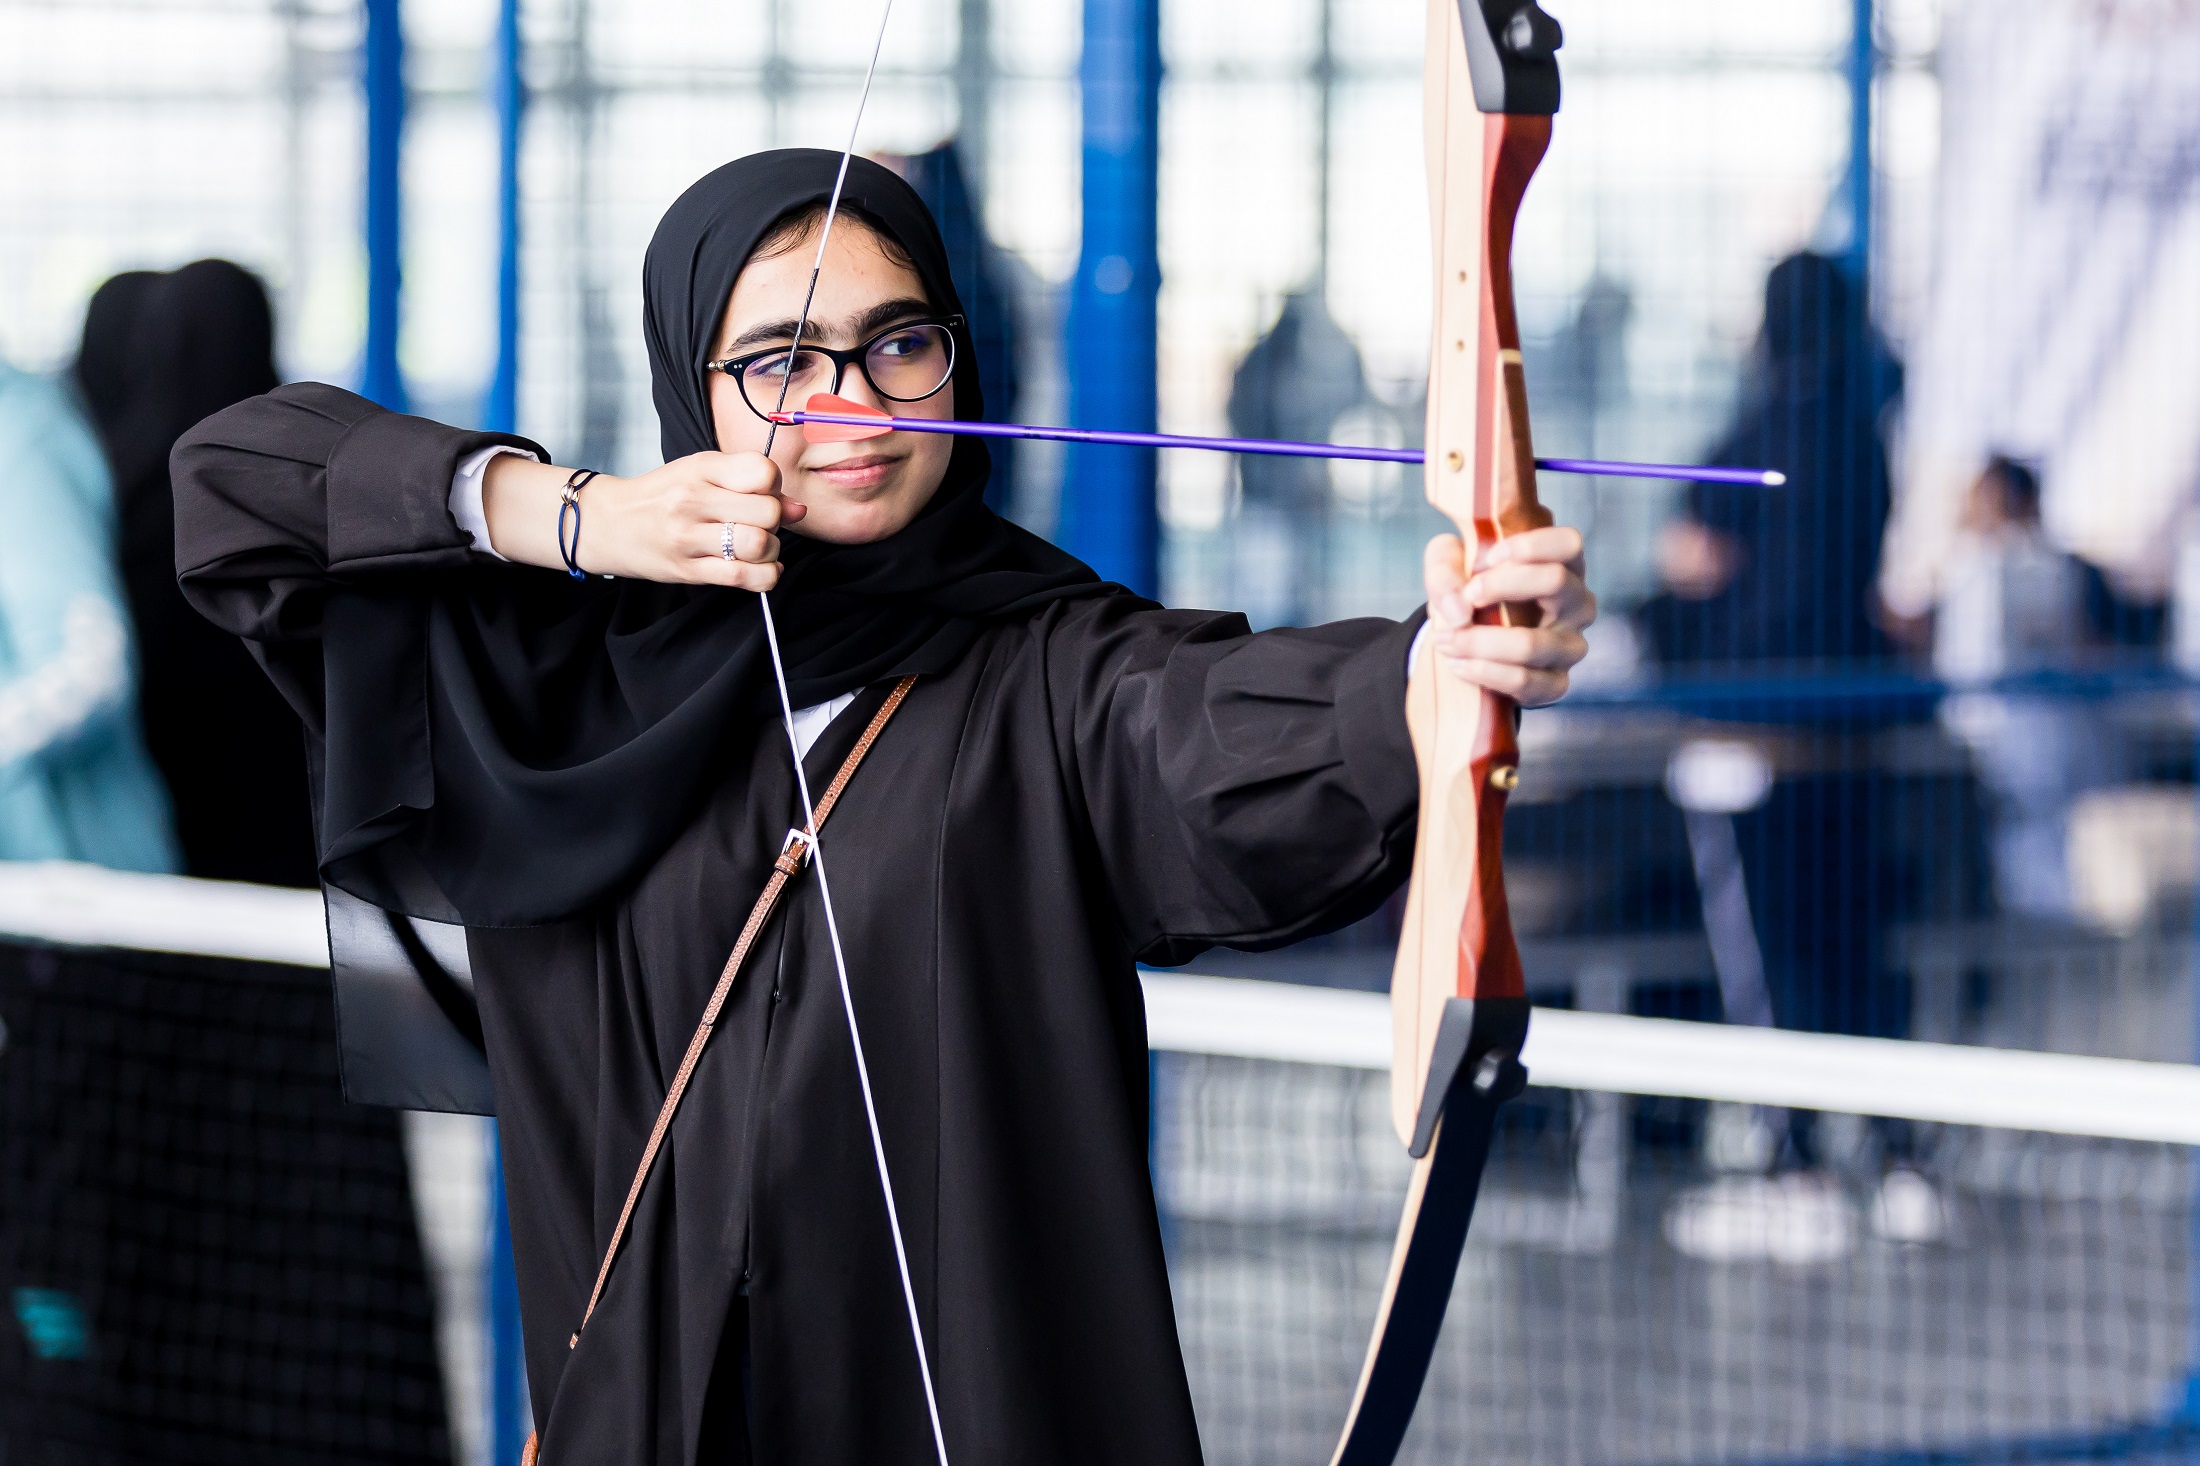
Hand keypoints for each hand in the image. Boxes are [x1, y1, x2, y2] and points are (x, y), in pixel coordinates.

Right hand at [483, 450, 804, 588]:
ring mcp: (688, 537)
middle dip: (773, 521)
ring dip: (769, 550)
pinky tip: (761, 568)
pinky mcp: (687, 570)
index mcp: (700, 468)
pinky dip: (765, 576)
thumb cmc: (661, 496)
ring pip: (759, 545)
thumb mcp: (700, 475)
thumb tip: (798, 509)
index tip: (761, 493)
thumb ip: (750, 486)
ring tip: (755, 546)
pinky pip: (744, 577)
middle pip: (767, 512)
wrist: (606, 523)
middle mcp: (693, 500)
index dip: (773, 485)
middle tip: (757, 523)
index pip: (764, 471)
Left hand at [1423, 525, 1594, 707]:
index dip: (1529, 546)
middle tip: (1466, 597)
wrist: (1471, 640)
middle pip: (1555, 581)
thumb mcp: (1448, 567)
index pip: (1568, 543)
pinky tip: (1458, 664)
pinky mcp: (1556, 684)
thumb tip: (1459, 611)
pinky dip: (1485, 673)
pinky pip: (1524, 681)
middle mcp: (1577, 603)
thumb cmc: (1471, 591)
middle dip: (1499, 586)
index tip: (1488, 558)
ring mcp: (1571, 646)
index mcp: (1563, 565)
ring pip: (1532, 643)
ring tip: (1445, 639)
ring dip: (1480, 642)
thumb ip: (1444, 570)